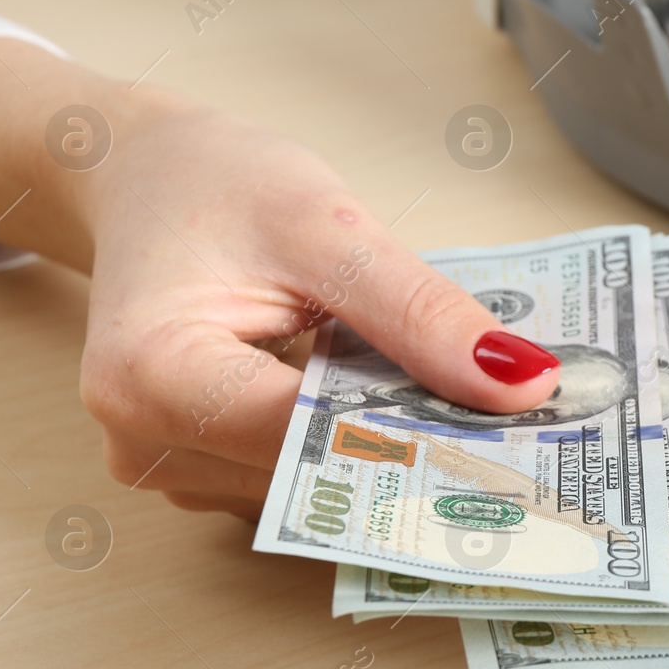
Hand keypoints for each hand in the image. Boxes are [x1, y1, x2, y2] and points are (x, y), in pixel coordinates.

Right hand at [0, 40, 560, 516]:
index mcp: (151, 379)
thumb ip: (420, 311)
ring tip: (454, 398)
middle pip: (313, 475)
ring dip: (390, 448)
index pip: (309, 437)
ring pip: (317, 488)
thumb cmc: (214, 187)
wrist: (146, 180)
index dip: (418, 437)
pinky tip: (397, 400)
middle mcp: (146, 445)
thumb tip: (522, 382)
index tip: (516, 436)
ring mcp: (171, 467)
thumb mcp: (327, 228)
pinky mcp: (204, 470)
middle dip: (415, 447)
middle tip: (517, 423)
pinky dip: (357, 443)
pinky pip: (301, 477)